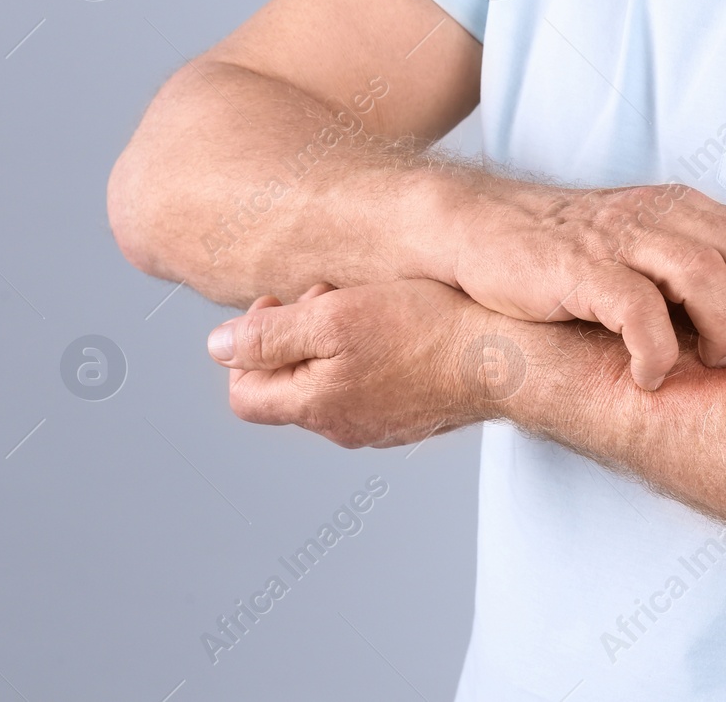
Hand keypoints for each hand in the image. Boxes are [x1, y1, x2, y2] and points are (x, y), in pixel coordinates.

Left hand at [208, 279, 492, 447]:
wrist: (508, 357)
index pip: (244, 394)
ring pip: (332, 385)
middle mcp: (344, 427)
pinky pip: (373, 388)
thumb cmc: (427, 330)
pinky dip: (372, 358)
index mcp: (315, 406)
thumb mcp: (334, 316)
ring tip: (369, 308)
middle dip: (295, 338)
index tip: (281, 307)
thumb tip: (217, 348)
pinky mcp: (416, 416)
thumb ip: (269, 335)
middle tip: (331, 298)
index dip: (247, 348)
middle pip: (288, 386)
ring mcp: (382, 426)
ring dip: (334, 345)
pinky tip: (403, 328)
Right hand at [441, 177, 725, 389]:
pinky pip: (639, 309)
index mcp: (687, 211)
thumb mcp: (644, 253)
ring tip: (702, 366)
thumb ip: (694, 278)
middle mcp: (662, 216)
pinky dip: (656, 351)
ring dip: (720, 332)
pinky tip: (646, 376)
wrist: (480, 230)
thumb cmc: (570, 260)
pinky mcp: (579, 269)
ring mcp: (620, 239)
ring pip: (707, 276)